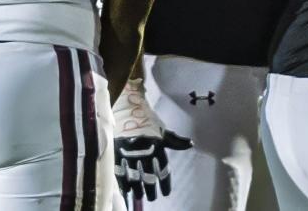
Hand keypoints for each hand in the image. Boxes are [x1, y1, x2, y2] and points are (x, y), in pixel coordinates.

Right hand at [112, 79, 191, 200]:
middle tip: (152, 197)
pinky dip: (124, 184)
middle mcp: (145, 154)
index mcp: (158, 148)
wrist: (127, 109)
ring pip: (135, 180)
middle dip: (151, 190)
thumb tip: (191, 144)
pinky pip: (120, 175)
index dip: (165, 183)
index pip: (164, 171)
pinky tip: (127, 190)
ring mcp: (130, 156)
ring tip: (140, 196)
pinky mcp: (116, 155)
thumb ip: (175, 141)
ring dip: (138, 190)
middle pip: (149, 179)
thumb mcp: (162, 130)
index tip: (166, 193)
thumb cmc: (146, 120)